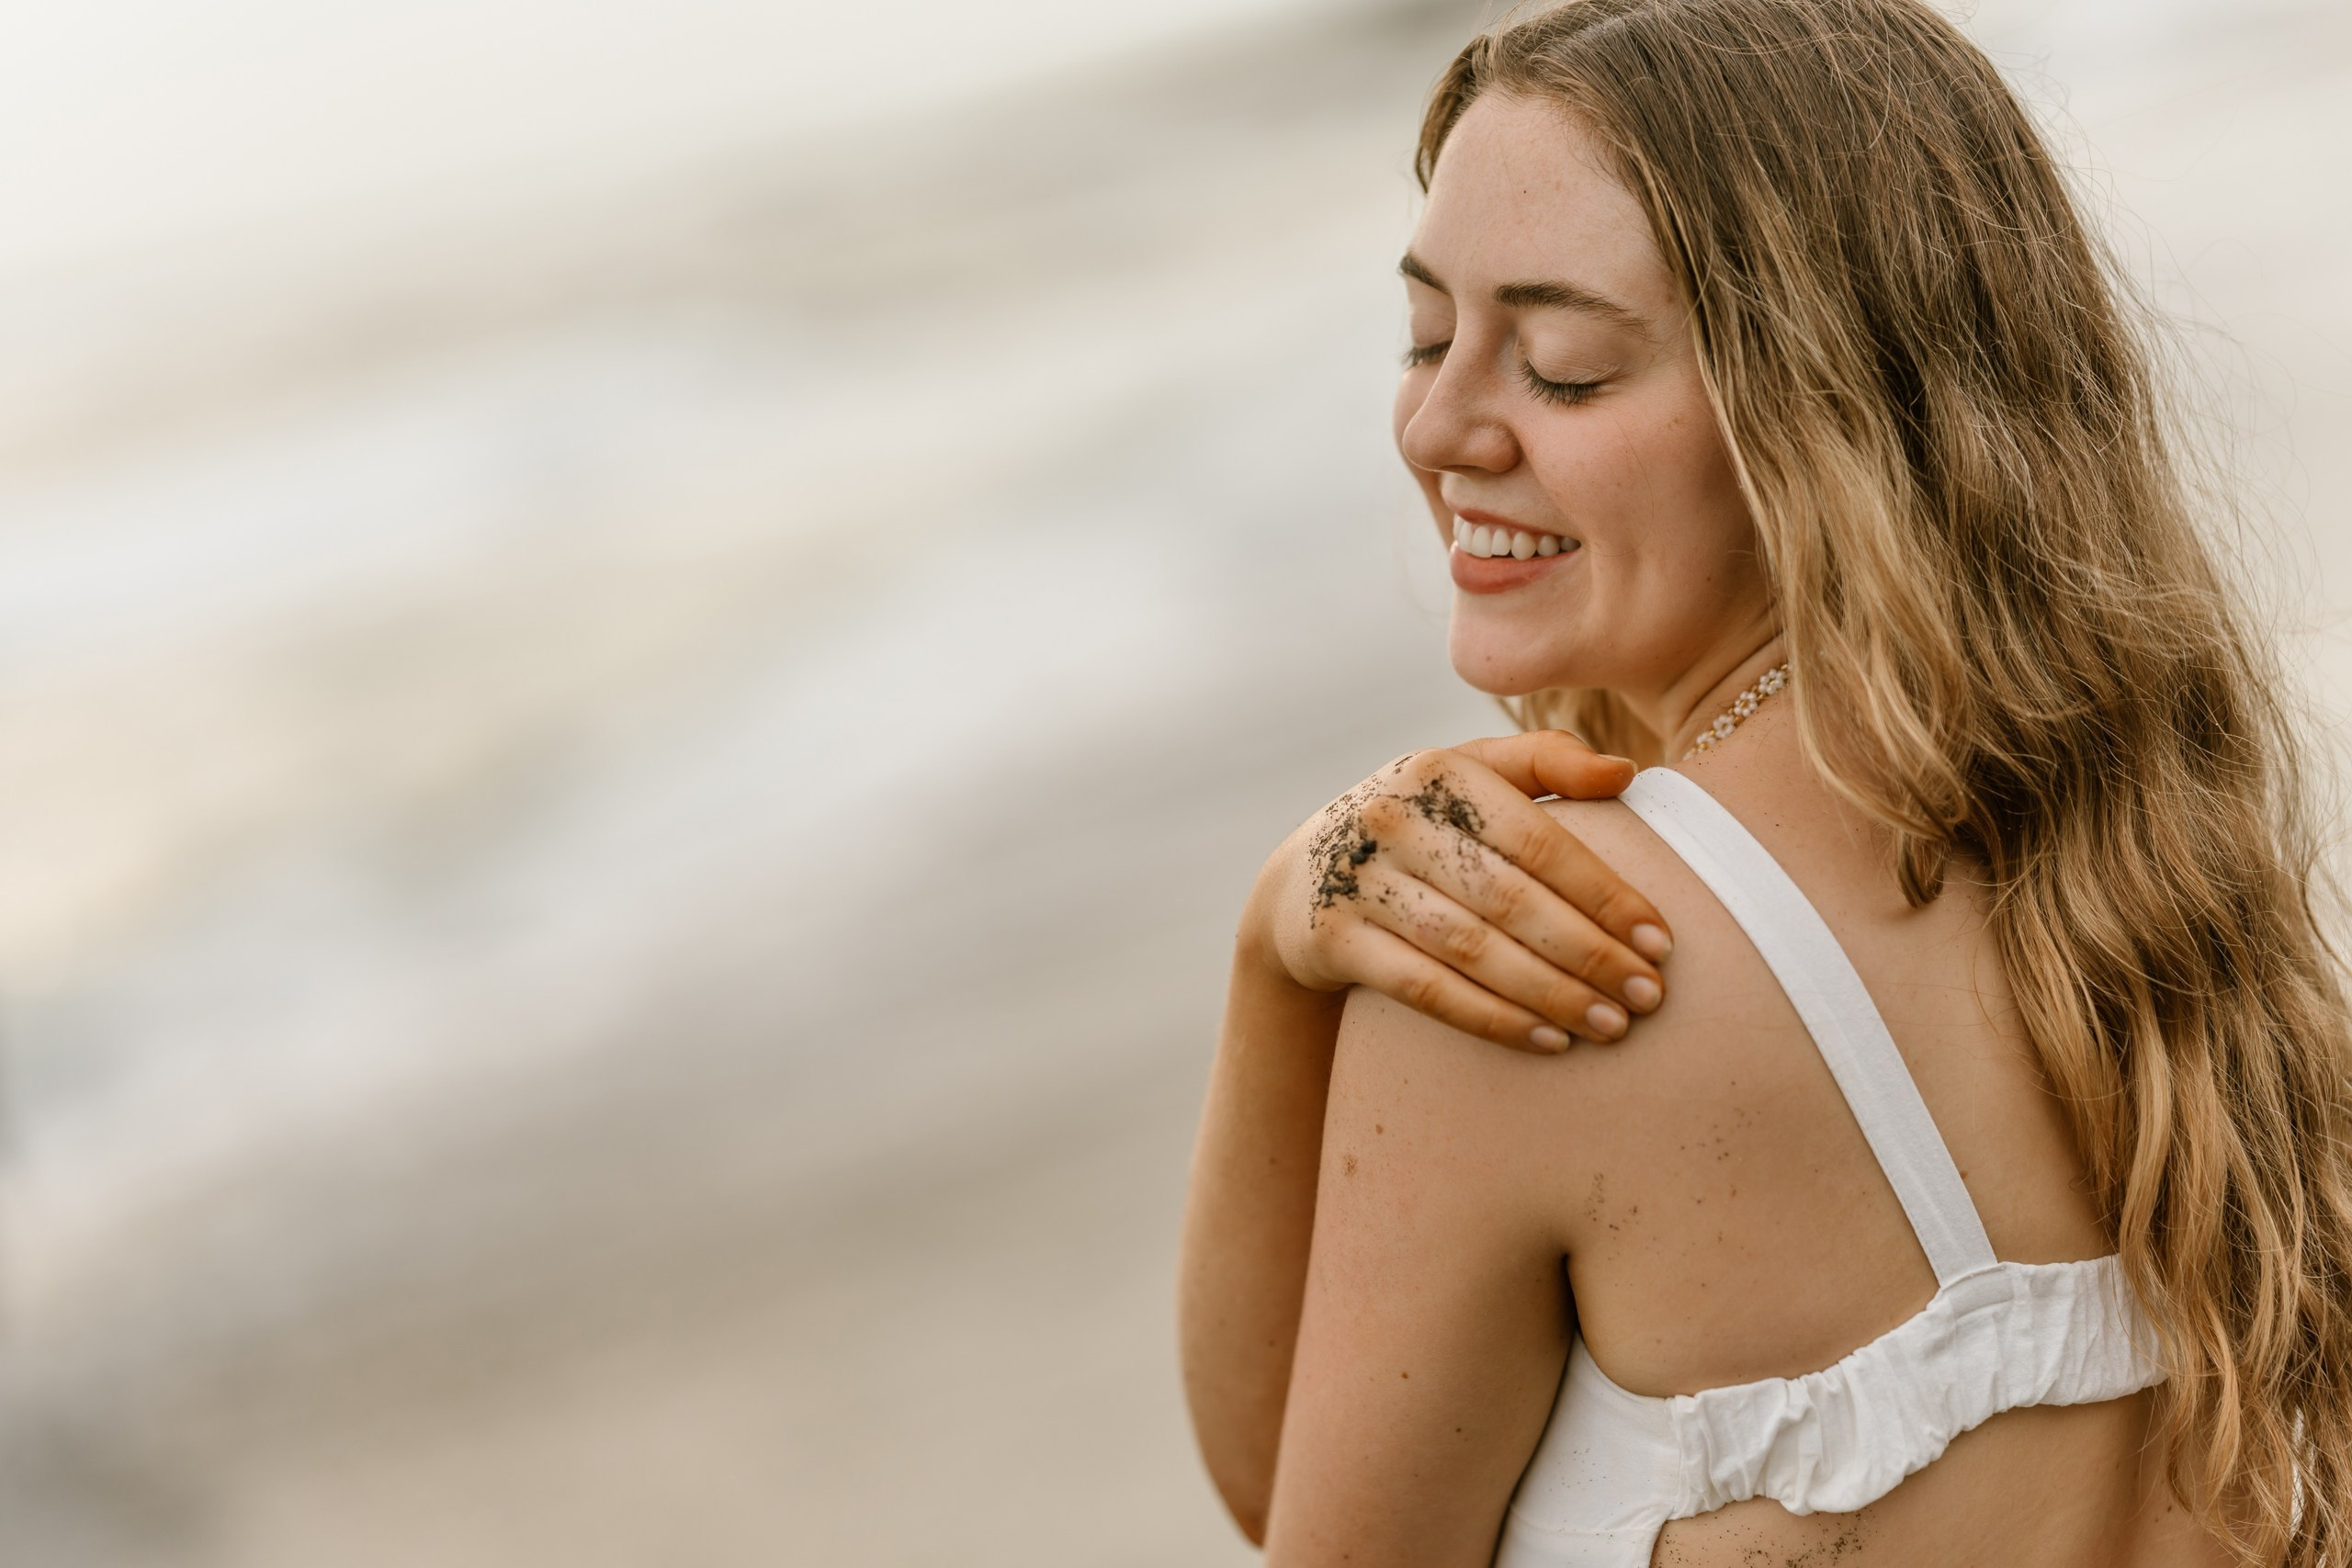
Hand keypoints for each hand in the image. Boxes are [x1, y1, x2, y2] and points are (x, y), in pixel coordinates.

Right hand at [1248, 732, 1669, 1051]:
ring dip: (1551, 994)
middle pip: (1510, 899)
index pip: (1540, 840)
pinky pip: (1427, 989)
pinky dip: (1493, 1019)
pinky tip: (1549, 1041)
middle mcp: (1391, 819)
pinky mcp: (1332, 940)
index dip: (1606, 894)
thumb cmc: (1420, 825)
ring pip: (1472, 949)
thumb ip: (1546, 761)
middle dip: (1589, 954)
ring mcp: (1356, 881)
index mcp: (1438, 770)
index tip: (1662, 941)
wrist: (1298, 882)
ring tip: (1612, 1025)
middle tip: (1650, 996)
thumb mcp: (1470, 775)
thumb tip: (1626, 772)